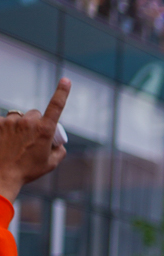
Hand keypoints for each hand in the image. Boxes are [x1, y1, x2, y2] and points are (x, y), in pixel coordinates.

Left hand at [0, 78, 69, 201]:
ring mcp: (11, 122)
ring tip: (17, 142)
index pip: (56, 106)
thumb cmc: (28, 171)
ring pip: (19, 117)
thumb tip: (59, 144)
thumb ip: (59, 150)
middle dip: (36, 123)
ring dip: (20, 124)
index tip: (66, 80)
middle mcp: (28, 122)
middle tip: (33, 139)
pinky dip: (7, 128)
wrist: (2, 175)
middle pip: (35, 114)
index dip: (62, 92)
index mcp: (44, 130)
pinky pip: (5, 121)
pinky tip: (5, 141)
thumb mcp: (51, 164)